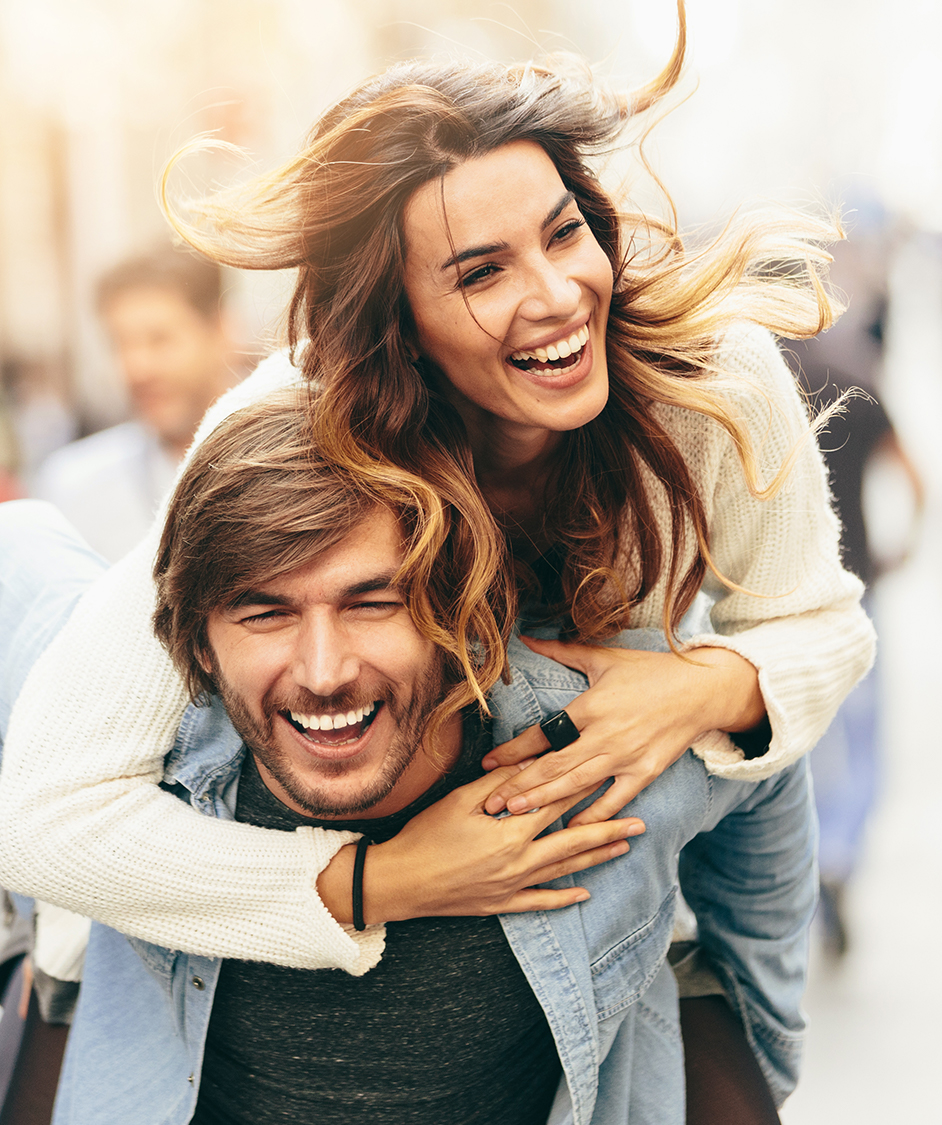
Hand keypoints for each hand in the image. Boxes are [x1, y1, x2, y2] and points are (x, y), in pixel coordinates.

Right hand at [317, 762, 644, 924]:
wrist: (400, 883)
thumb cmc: (426, 836)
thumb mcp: (460, 801)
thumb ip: (500, 784)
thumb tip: (532, 765)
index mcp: (511, 832)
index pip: (557, 805)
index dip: (585, 789)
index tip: (610, 776)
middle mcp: (520, 861)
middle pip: (574, 841)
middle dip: (609, 829)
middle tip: (640, 821)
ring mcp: (514, 886)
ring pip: (565, 870)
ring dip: (596, 858)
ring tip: (623, 847)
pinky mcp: (502, 904)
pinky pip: (541, 902)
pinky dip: (564, 898)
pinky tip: (583, 893)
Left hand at [481, 636, 763, 825]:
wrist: (701, 690)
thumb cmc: (650, 671)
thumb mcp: (604, 658)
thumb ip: (563, 651)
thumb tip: (527, 637)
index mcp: (590, 707)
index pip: (544, 733)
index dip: (514, 750)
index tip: (488, 763)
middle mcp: (605, 736)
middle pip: (554, 766)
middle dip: (520, 786)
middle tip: (490, 803)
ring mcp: (625, 757)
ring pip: (577, 785)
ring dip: (545, 801)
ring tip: (515, 815)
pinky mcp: (644, 773)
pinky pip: (614, 801)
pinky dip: (592, 817)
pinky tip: (570, 830)